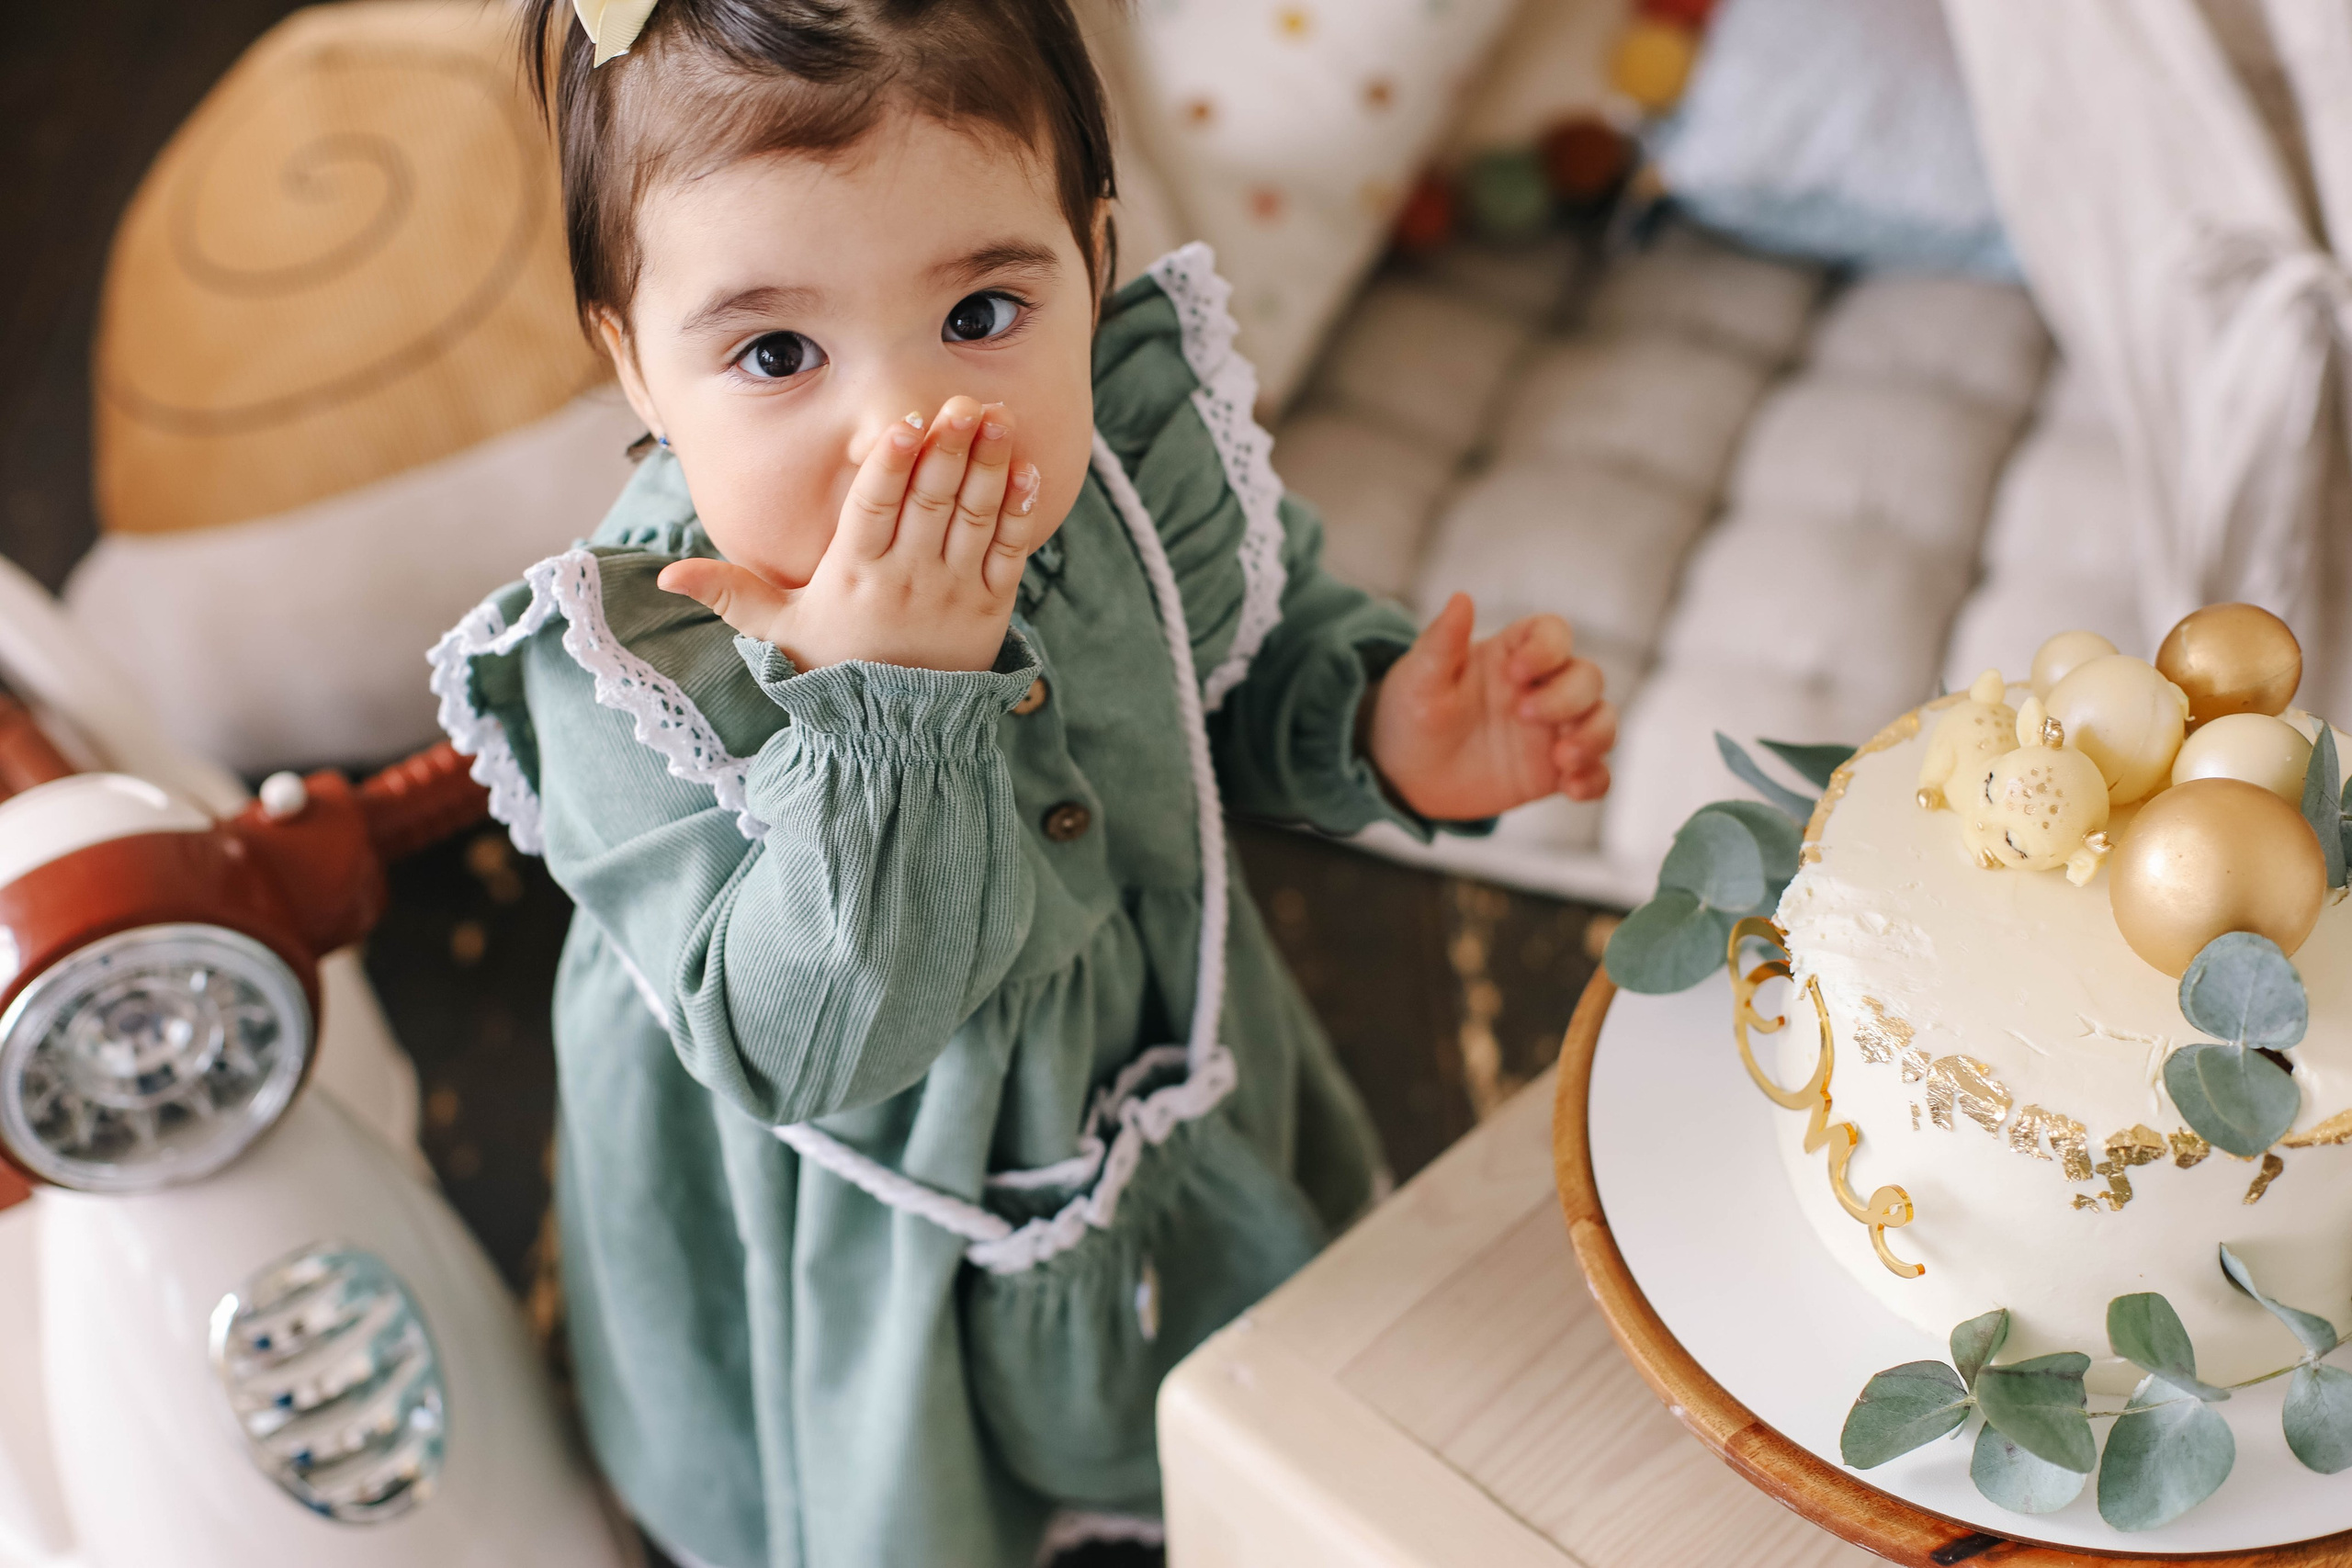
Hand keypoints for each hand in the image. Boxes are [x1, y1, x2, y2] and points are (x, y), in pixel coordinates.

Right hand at [657, 396, 1049, 671]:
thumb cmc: (833, 669)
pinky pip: (1009, 550)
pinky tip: (1028, 468)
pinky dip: (1019, 510)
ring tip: (997, 418)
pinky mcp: (992, 606)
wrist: (895, 732)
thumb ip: (728, 593)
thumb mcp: (777, 632)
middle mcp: (907, 580)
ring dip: (989, 465)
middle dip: (948, 450)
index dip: (890, 465)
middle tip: (963, 404)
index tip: (905, 424)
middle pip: (929, 502)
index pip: (872, 509)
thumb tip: (665, 573)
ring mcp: (954, 591)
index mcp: (854, 576)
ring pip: (974, 517)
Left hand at [1367, 595, 1616, 820]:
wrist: (1403, 772)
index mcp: (1512, 655)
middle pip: (1588, 678)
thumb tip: (1461, 597)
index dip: (1548, 648)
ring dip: (1594, 737)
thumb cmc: (1412, 712)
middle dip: (1568, 697)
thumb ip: (1442, 640)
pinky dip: (1595, 780)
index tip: (1515, 673)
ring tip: (1562, 759)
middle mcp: (1542, 688)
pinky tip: (1570, 789)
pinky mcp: (1553, 772)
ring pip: (1602, 721)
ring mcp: (1552, 731)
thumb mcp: (1420, 677)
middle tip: (1523, 716)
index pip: (1555, 633)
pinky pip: (1596, 773)